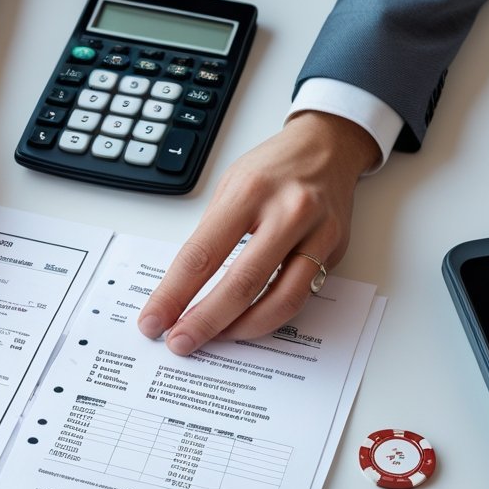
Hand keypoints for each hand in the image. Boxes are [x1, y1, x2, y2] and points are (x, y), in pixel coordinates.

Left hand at [138, 111, 380, 354]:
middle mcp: (288, 211)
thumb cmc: (273, 166)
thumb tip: (182, 288)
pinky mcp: (334, 251)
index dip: (174, 294)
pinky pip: (300, 296)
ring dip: (241, 329)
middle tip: (180, 342)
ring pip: (280, 300)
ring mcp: (317, 233)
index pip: (202, 254)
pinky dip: (270, 316)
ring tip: (215, 337)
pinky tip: (247, 322)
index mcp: (250, 191)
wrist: (328, 146)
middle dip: (205, 321)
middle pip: (242, 283)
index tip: (153, 320)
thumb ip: (211, 233)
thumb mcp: (231, 184)